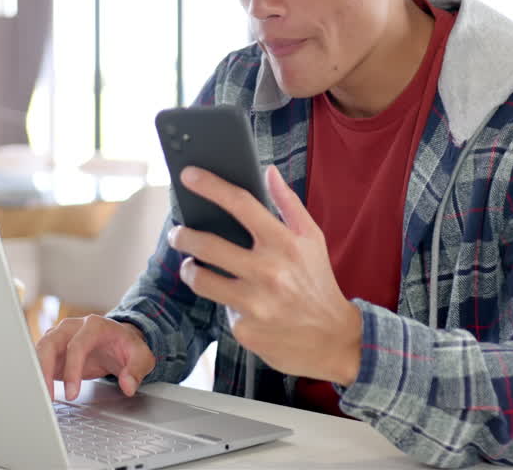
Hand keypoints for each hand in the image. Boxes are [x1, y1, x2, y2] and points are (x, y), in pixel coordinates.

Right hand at [35, 315, 154, 401]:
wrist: (118, 341)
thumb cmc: (127, 347)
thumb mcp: (141, 356)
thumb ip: (137, 370)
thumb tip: (128, 386)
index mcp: (94, 326)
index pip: (77, 345)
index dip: (72, 370)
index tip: (72, 394)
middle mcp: (73, 327)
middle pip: (50, 343)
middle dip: (45, 370)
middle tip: (46, 396)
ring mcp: (60, 336)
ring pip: (40, 349)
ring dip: (37, 373)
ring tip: (40, 397)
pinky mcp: (53, 349)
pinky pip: (38, 359)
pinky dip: (36, 374)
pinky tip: (38, 390)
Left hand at [169, 165, 361, 385]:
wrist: (334, 339)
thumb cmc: (318, 282)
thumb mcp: (312, 239)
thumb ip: (288, 204)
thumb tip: (269, 172)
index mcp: (284, 243)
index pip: (240, 205)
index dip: (210, 186)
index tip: (189, 176)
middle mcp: (268, 271)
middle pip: (207, 244)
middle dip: (183, 235)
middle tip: (178, 233)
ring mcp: (254, 303)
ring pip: (201, 279)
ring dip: (190, 269)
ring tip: (193, 265)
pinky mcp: (245, 330)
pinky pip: (221, 309)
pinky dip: (225, 303)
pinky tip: (237, 303)